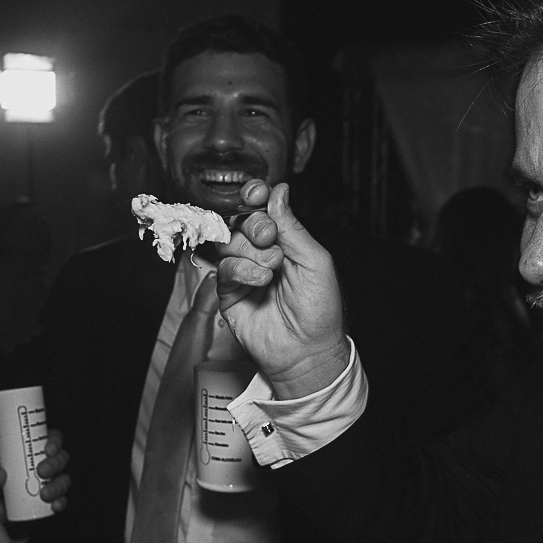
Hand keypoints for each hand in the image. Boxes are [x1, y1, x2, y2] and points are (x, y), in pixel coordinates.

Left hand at [0, 428, 71, 518]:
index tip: (48, 449)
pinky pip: (62, 499)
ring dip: (58, 485)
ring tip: (45, 494)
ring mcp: (50, 482)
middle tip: (41, 471)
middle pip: (61, 458)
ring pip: (64, 479)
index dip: (55, 441)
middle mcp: (46, 463)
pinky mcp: (51, 499)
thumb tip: (1, 475)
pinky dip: (60, 502)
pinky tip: (55, 505)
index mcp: (34, 450)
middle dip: (55, 464)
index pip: (52, 438)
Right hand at [214, 180, 348, 399]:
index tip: (257, 193)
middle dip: (254, 224)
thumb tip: (278, 192)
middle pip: (240, 220)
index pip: (261, 208)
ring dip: (250, 250)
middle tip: (270, 238)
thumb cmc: (319, 309)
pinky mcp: (229, 293)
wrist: (308, 350)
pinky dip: (242, 270)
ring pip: (228, 241)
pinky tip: (260, 281)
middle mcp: (261, 253)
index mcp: (283, 241)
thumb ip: (293, 227)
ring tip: (271, 268)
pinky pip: (224, 268)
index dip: (255, 196)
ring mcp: (243, 272)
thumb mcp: (315, 260)